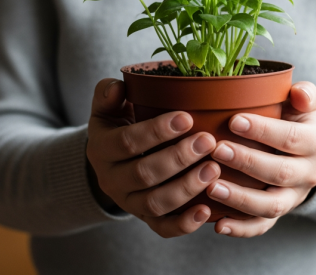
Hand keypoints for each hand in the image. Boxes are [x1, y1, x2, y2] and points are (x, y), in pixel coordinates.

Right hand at [86, 78, 221, 237]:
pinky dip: (184, 223)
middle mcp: (111, 180)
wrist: (115, 161)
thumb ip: (108, 94)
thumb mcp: (107, 108)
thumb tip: (118, 87)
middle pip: (143, 174)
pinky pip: (163, 228)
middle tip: (208, 141)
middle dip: (178, 158)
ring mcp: (129, 203)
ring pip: (155, 203)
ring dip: (186, 187)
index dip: (156, 131)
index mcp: (101, 148)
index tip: (187, 117)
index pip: (127, 142)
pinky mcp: (146, 220)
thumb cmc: (121, 125)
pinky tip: (206, 209)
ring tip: (214, 169)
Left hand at [206, 81, 315, 236]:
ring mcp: (293, 198)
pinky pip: (262, 227)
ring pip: (270, 206)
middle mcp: (309, 174)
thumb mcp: (305, 104)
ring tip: (211, 187)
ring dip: (240, 199)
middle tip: (217, 150)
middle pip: (280, 173)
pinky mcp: (278, 214)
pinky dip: (241, 229)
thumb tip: (299, 92)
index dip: (263, 130)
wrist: (306, 153)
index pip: (291, 138)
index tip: (233, 121)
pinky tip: (218, 225)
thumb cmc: (296, 121)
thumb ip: (305, 94)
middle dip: (247, 162)